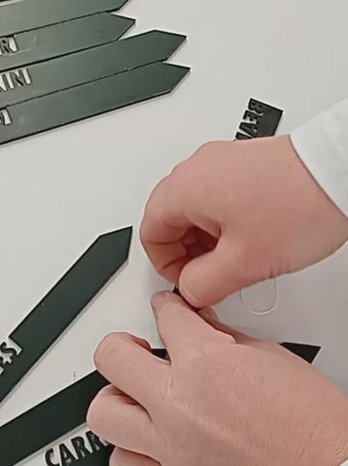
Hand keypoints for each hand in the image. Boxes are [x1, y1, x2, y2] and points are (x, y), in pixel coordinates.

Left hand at [87, 292, 347, 465]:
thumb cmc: (312, 422)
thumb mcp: (269, 356)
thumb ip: (223, 338)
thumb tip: (200, 328)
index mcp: (205, 364)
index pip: (165, 316)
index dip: (164, 306)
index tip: (164, 309)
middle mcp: (179, 404)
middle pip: (111, 358)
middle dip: (120, 345)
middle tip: (132, 348)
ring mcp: (172, 446)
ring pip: (103, 414)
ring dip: (114, 398)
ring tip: (130, 395)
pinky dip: (126, 451)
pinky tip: (141, 440)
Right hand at [141, 136, 347, 307]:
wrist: (342, 171)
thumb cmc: (302, 203)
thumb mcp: (244, 262)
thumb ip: (201, 285)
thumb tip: (188, 291)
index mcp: (183, 188)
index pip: (149, 233)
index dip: (166, 266)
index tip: (189, 279)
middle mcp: (195, 169)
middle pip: (168, 220)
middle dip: (185, 253)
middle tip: (211, 272)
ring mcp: (218, 162)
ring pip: (192, 210)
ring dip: (205, 239)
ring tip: (237, 255)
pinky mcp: (240, 164)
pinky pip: (216, 197)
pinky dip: (223, 222)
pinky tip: (249, 236)